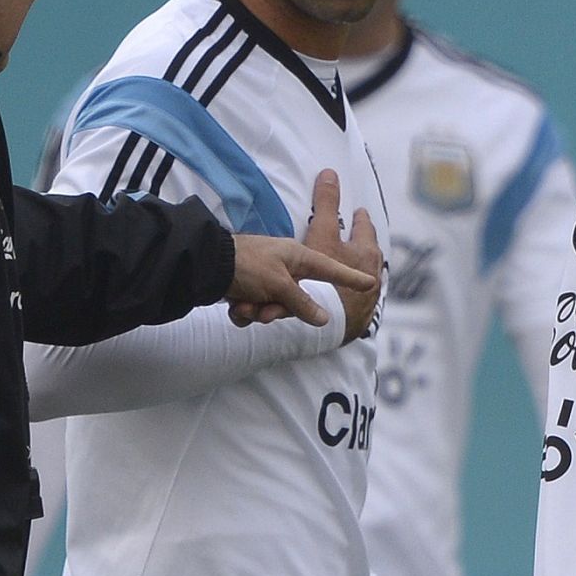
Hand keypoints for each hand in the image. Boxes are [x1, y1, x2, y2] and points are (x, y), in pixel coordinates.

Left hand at [225, 170, 376, 328]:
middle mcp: (284, 267)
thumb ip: (302, 302)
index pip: (331, 269)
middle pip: (297, 300)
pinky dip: (245, 312)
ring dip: (258, 312)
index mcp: (297, 257)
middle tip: (263, 311)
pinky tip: (234, 307)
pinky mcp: (249, 288)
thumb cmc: (245, 265)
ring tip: (244, 307)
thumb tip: (324, 318)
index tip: (371, 281)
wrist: (205, 266)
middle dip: (277, 310)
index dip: (350, 277)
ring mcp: (266, 278)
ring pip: (273, 308)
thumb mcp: (278, 284)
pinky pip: (256, 309)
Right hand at [299, 169, 380, 341]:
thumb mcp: (322, 236)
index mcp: (367, 253)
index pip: (365, 229)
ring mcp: (369, 299)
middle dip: (365, 245)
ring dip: (363, 271)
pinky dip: (356, 295)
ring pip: (369, 279)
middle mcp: (373, 274)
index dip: (360, 219)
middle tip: (359, 238)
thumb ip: (327, 204)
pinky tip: (349, 297)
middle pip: (372, 255)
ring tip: (355, 267)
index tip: (358, 213)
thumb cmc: (324, 279)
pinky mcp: (362, 318)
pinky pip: (361, 301)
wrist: (329, 325)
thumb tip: (330, 172)